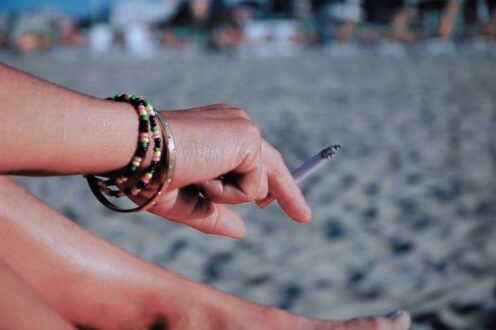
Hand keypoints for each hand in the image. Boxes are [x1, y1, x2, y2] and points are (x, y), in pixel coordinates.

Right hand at [142, 104, 310, 237]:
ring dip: (224, 195)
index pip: (253, 159)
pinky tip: (202, 174)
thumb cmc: (147, 171)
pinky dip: (226, 192)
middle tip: (304, 218)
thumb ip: (213, 215)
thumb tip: (242, 231)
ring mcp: (245, 128)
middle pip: (273, 165)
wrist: (134, 148)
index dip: (268, 182)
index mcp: (219, 132)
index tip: (272, 204)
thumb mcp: (183, 201)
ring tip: (193, 178)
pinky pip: (252, 187)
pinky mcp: (249, 138)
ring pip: (255, 185)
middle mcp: (236, 124)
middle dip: (288, 193)